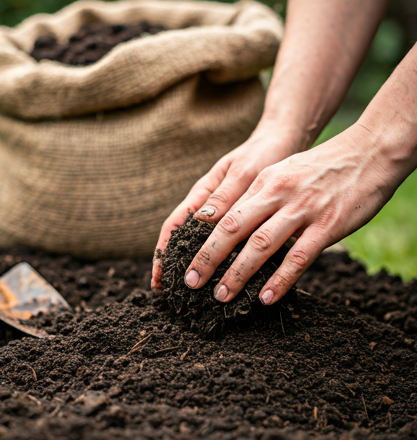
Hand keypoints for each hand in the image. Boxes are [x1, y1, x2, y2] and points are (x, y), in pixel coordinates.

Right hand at [151, 129, 299, 289]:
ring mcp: (222, 214)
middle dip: (172, 266)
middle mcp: (208, 207)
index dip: (162, 253)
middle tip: (169, 294)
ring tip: (191, 293)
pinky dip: (219, 261)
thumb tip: (202, 221)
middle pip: (181, 240)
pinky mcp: (240, 220)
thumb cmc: (261, 155)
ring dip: (194, 267)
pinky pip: (225, 243)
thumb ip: (224, 196)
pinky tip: (224, 277)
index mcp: (202, 194)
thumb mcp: (243, 173)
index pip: (173, 227)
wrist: (281, 144)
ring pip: (202, 245)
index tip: (158, 279)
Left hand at [181, 122, 398, 305]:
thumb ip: (259, 197)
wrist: (369, 152)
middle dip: (207, 257)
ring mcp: (301, 209)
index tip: (184, 258)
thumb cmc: (322, 167)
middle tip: (190, 282)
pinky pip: (298, 256)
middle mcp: (276, 193)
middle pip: (232, 228)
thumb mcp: (282, 173)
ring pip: (260, 244)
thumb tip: (234, 224)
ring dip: (237, 273)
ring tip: (220, 296)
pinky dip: (279, 279)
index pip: (224, 212)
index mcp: (263, 182)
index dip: (201, 238)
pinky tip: (265, 297)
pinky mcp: (327, 225)